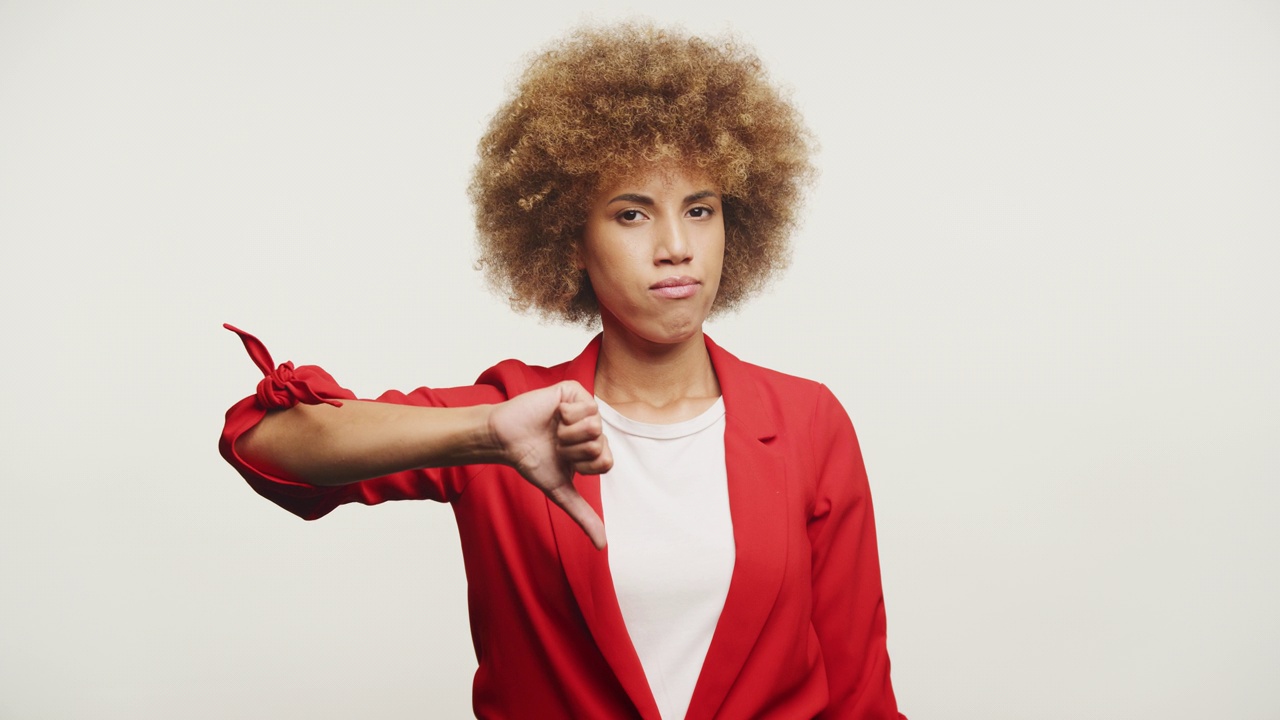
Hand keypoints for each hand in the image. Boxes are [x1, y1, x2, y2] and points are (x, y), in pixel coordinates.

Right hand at [488, 381, 611, 548]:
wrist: (506, 439)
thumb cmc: (531, 461)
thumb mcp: (560, 491)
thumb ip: (583, 516)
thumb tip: (602, 546)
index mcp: (593, 448)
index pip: (606, 462)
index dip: (582, 465)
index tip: (564, 460)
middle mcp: (592, 428)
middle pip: (600, 445)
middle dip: (572, 450)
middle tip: (556, 444)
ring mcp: (585, 408)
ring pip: (594, 427)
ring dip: (567, 434)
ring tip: (554, 430)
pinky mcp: (574, 392)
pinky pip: (586, 407)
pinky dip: (565, 415)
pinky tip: (554, 413)